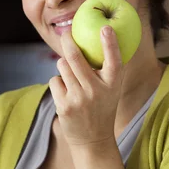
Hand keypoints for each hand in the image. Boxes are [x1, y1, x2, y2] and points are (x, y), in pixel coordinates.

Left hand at [48, 26, 124, 149]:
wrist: (93, 140)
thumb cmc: (102, 107)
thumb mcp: (111, 89)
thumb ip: (104, 70)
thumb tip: (97, 39)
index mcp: (112, 84)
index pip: (114, 60)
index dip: (110, 43)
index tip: (105, 28)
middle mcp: (97, 90)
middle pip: (75, 56)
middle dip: (68, 41)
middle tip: (65, 33)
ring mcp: (79, 98)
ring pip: (62, 66)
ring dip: (63, 66)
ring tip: (71, 77)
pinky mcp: (64, 105)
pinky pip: (54, 80)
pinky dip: (58, 83)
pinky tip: (66, 93)